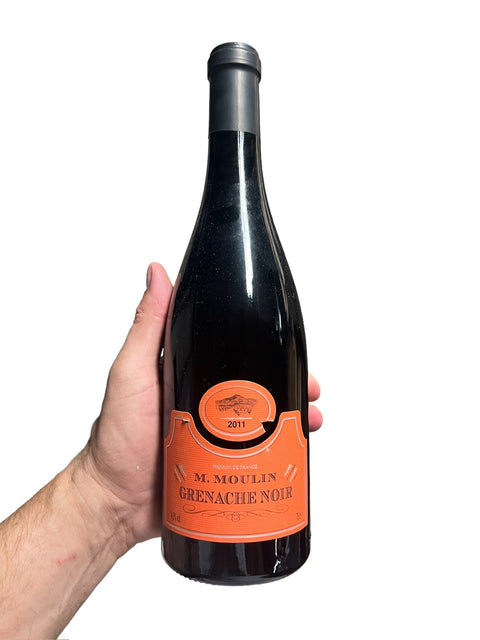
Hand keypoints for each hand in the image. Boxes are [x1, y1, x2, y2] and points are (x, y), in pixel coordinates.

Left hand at [81, 263, 322, 547]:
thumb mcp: (131, 373)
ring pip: (267, 418)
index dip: (265, 342)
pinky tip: (295, 451)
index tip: (286, 340)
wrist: (117, 504)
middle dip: (291, 380)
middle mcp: (207, 399)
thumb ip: (147, 325)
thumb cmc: (118, 439)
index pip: (234, 347)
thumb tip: (157, 272)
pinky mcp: (225, 464)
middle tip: (310, 385)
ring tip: (310, 420)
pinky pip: (260, 453)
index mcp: (189, 370)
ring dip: (294, 415)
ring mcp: (218, 433)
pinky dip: (282, 449)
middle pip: (259, 382)